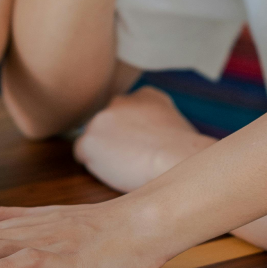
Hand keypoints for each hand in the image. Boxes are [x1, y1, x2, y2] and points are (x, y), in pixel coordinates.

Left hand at [74, 87, 215, 192]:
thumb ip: (157, 122)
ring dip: (105, 152)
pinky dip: (93, 164)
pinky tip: (111, 172)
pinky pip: (82, 153)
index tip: (143, 147)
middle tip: (134, 161)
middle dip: (117, 140)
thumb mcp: (177, 125)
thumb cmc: (184, 153)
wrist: (175, 159)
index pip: (130, 113)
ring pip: (96, 138)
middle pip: (110, 124)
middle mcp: (121, 100)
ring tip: (126, 168)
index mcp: (145, 95)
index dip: (133, 134)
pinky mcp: (89, 140)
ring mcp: (102, 118)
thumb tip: (151, 138)